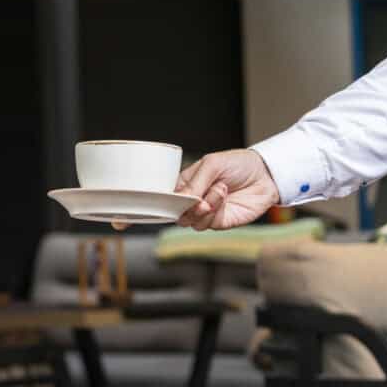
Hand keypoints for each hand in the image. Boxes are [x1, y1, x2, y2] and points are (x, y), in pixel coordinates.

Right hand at [112, 149, 279, 231]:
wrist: (266, 174)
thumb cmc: (236, 163)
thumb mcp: (210, 164)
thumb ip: (193, 183)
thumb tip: (182, 200)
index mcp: (180, 185)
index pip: (155, 200)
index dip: (138, 211)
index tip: (120, 220)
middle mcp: (188, 202)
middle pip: (169, 214)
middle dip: (176, 209)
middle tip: (192, 199)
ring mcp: (202, 214)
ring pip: (188, 220)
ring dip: (202, 205)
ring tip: (218, 189)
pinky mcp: (218, 223)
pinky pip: (207, 222)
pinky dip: (214, 208)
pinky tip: (223, 193)